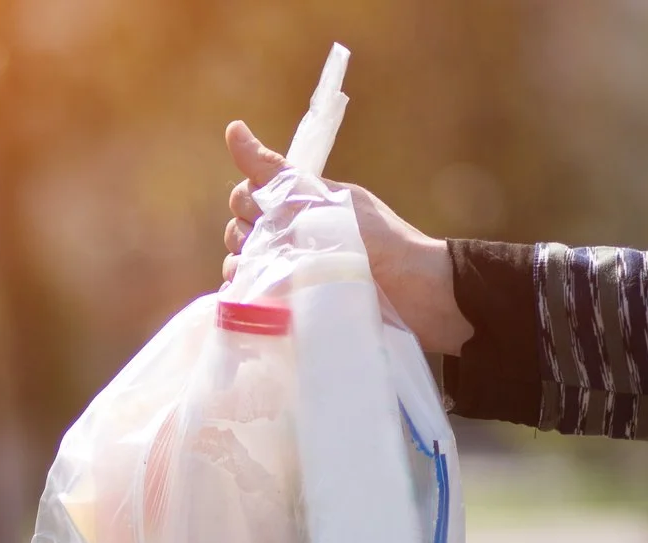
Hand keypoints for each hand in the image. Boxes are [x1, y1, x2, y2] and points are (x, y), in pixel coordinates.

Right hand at [223, 120, 473, 355]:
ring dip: (244, 268)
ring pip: (238, 263)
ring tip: (272, 277)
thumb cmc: (378, 240)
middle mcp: (287, 236)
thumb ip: (278, 173)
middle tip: (279, 245)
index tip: (267, 211)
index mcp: (297, 206)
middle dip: (246, 235)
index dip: (249, 201)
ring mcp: (286, 273)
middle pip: (238, 229)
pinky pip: (248, 299)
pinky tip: (255, 299)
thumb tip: (233, 129)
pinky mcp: (288, 308)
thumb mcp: (326, 199)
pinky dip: (244, 297)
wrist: (414, 293)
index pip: (247, 194)